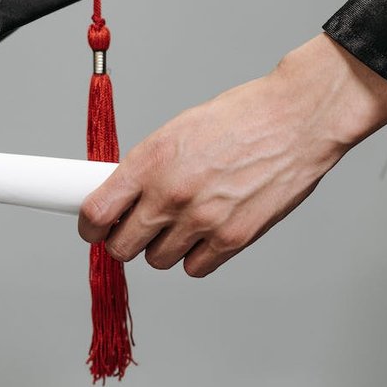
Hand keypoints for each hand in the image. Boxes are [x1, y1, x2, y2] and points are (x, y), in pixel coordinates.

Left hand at [78, 34, 386, 276]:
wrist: (296, 120)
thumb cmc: (241, 118)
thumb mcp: (177, 131)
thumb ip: (145, 167)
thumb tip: (120, 196)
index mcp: (150, 161)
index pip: (96, 214)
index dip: (90, 228)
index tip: (93, 228)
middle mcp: (171, 194)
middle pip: (121, 247)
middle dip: (124, 241)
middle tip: (136, 228)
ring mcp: (202, 220)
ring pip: (157, 261)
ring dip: (163, 248)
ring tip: (182, 223)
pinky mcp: (233, 239)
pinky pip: (195, 268)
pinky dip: (196, 256)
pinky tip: (206, 232)